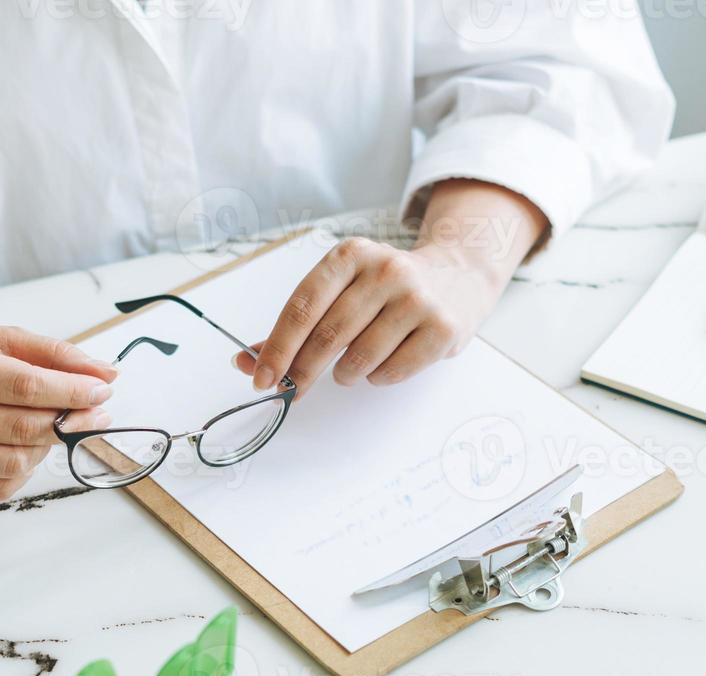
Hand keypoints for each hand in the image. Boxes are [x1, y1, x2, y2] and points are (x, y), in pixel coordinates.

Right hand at [0, 324, 116, 499]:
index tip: (102, 390)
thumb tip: (105, 374)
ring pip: (15, 463)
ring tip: (49, 425)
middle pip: (23, 429)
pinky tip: (23, 446)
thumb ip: (53, 354)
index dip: (72, 392)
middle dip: (71, 421)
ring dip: (47, 446)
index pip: (25, 387)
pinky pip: (0, 486)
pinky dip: (25, 470)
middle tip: (94, 412)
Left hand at [235, 180, 545, 394]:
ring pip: (360, 358)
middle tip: (292, 391)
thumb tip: (245, 361)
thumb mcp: (342, 288)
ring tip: (348, 368)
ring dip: (344, 374)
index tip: (261, 378)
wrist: (459, 274)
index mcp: (350, 255)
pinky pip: (392, 371)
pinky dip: (376, 378)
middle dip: (302, 372)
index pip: (302, 307)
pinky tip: (380, 365)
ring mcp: (417, 298)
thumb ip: (295, 325)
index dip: (277, 348)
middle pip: (328, 335)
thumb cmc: (387, 288)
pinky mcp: (443, 328)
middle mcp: (385, 270)